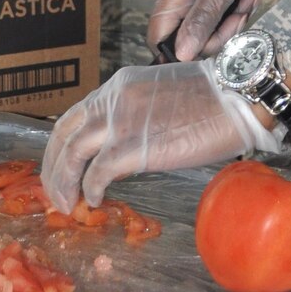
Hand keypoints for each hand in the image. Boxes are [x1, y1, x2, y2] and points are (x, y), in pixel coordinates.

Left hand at [40, 61, 272, 211]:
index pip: (75, 116)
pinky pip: (97, 173)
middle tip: (55, 193)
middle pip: (63, 135)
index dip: (62, 145)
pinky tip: (95, 201)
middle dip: (53, 167)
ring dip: (63, 182)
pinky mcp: (133, 146)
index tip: (62, 168)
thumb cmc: (213, 99)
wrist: (236, 97)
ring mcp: (121, 122)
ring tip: (67, 205)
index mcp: (119, 86)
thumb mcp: (161, 94)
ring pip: (72, 154)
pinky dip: (90, 189)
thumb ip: (136, 112)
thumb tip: (124, 143)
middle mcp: (113, 100)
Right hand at [147, 0, 267, 60]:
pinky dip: (224, 8)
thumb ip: (202, 21)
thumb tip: (183, 54)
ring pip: (197, 24)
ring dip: (227, 18)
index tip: (218, 40)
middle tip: (244, 10)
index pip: (159, 40)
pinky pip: (202, 11)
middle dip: (219, 30)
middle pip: (183, 35)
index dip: (186, 51)